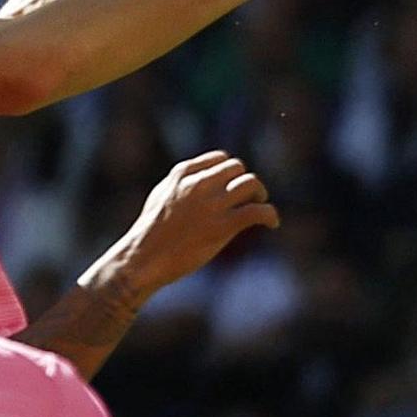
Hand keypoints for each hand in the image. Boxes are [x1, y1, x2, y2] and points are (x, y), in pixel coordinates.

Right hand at [122, 151, 279, 291]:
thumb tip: (199, 180)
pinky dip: (271, 215)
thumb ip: (180, 184)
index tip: (232, 186)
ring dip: (260, 194)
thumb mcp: (160, 196)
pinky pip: (258, 211)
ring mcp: (212, 204)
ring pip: (251, 183)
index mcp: (182, 174)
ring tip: (260, 207)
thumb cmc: (150, 231)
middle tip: (249, 198)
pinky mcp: (223, 226)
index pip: (220, 159)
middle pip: (237, 168)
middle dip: (245, 181)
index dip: (230, 172)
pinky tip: (272, 224)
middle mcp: (199, 184)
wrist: (144, 257)